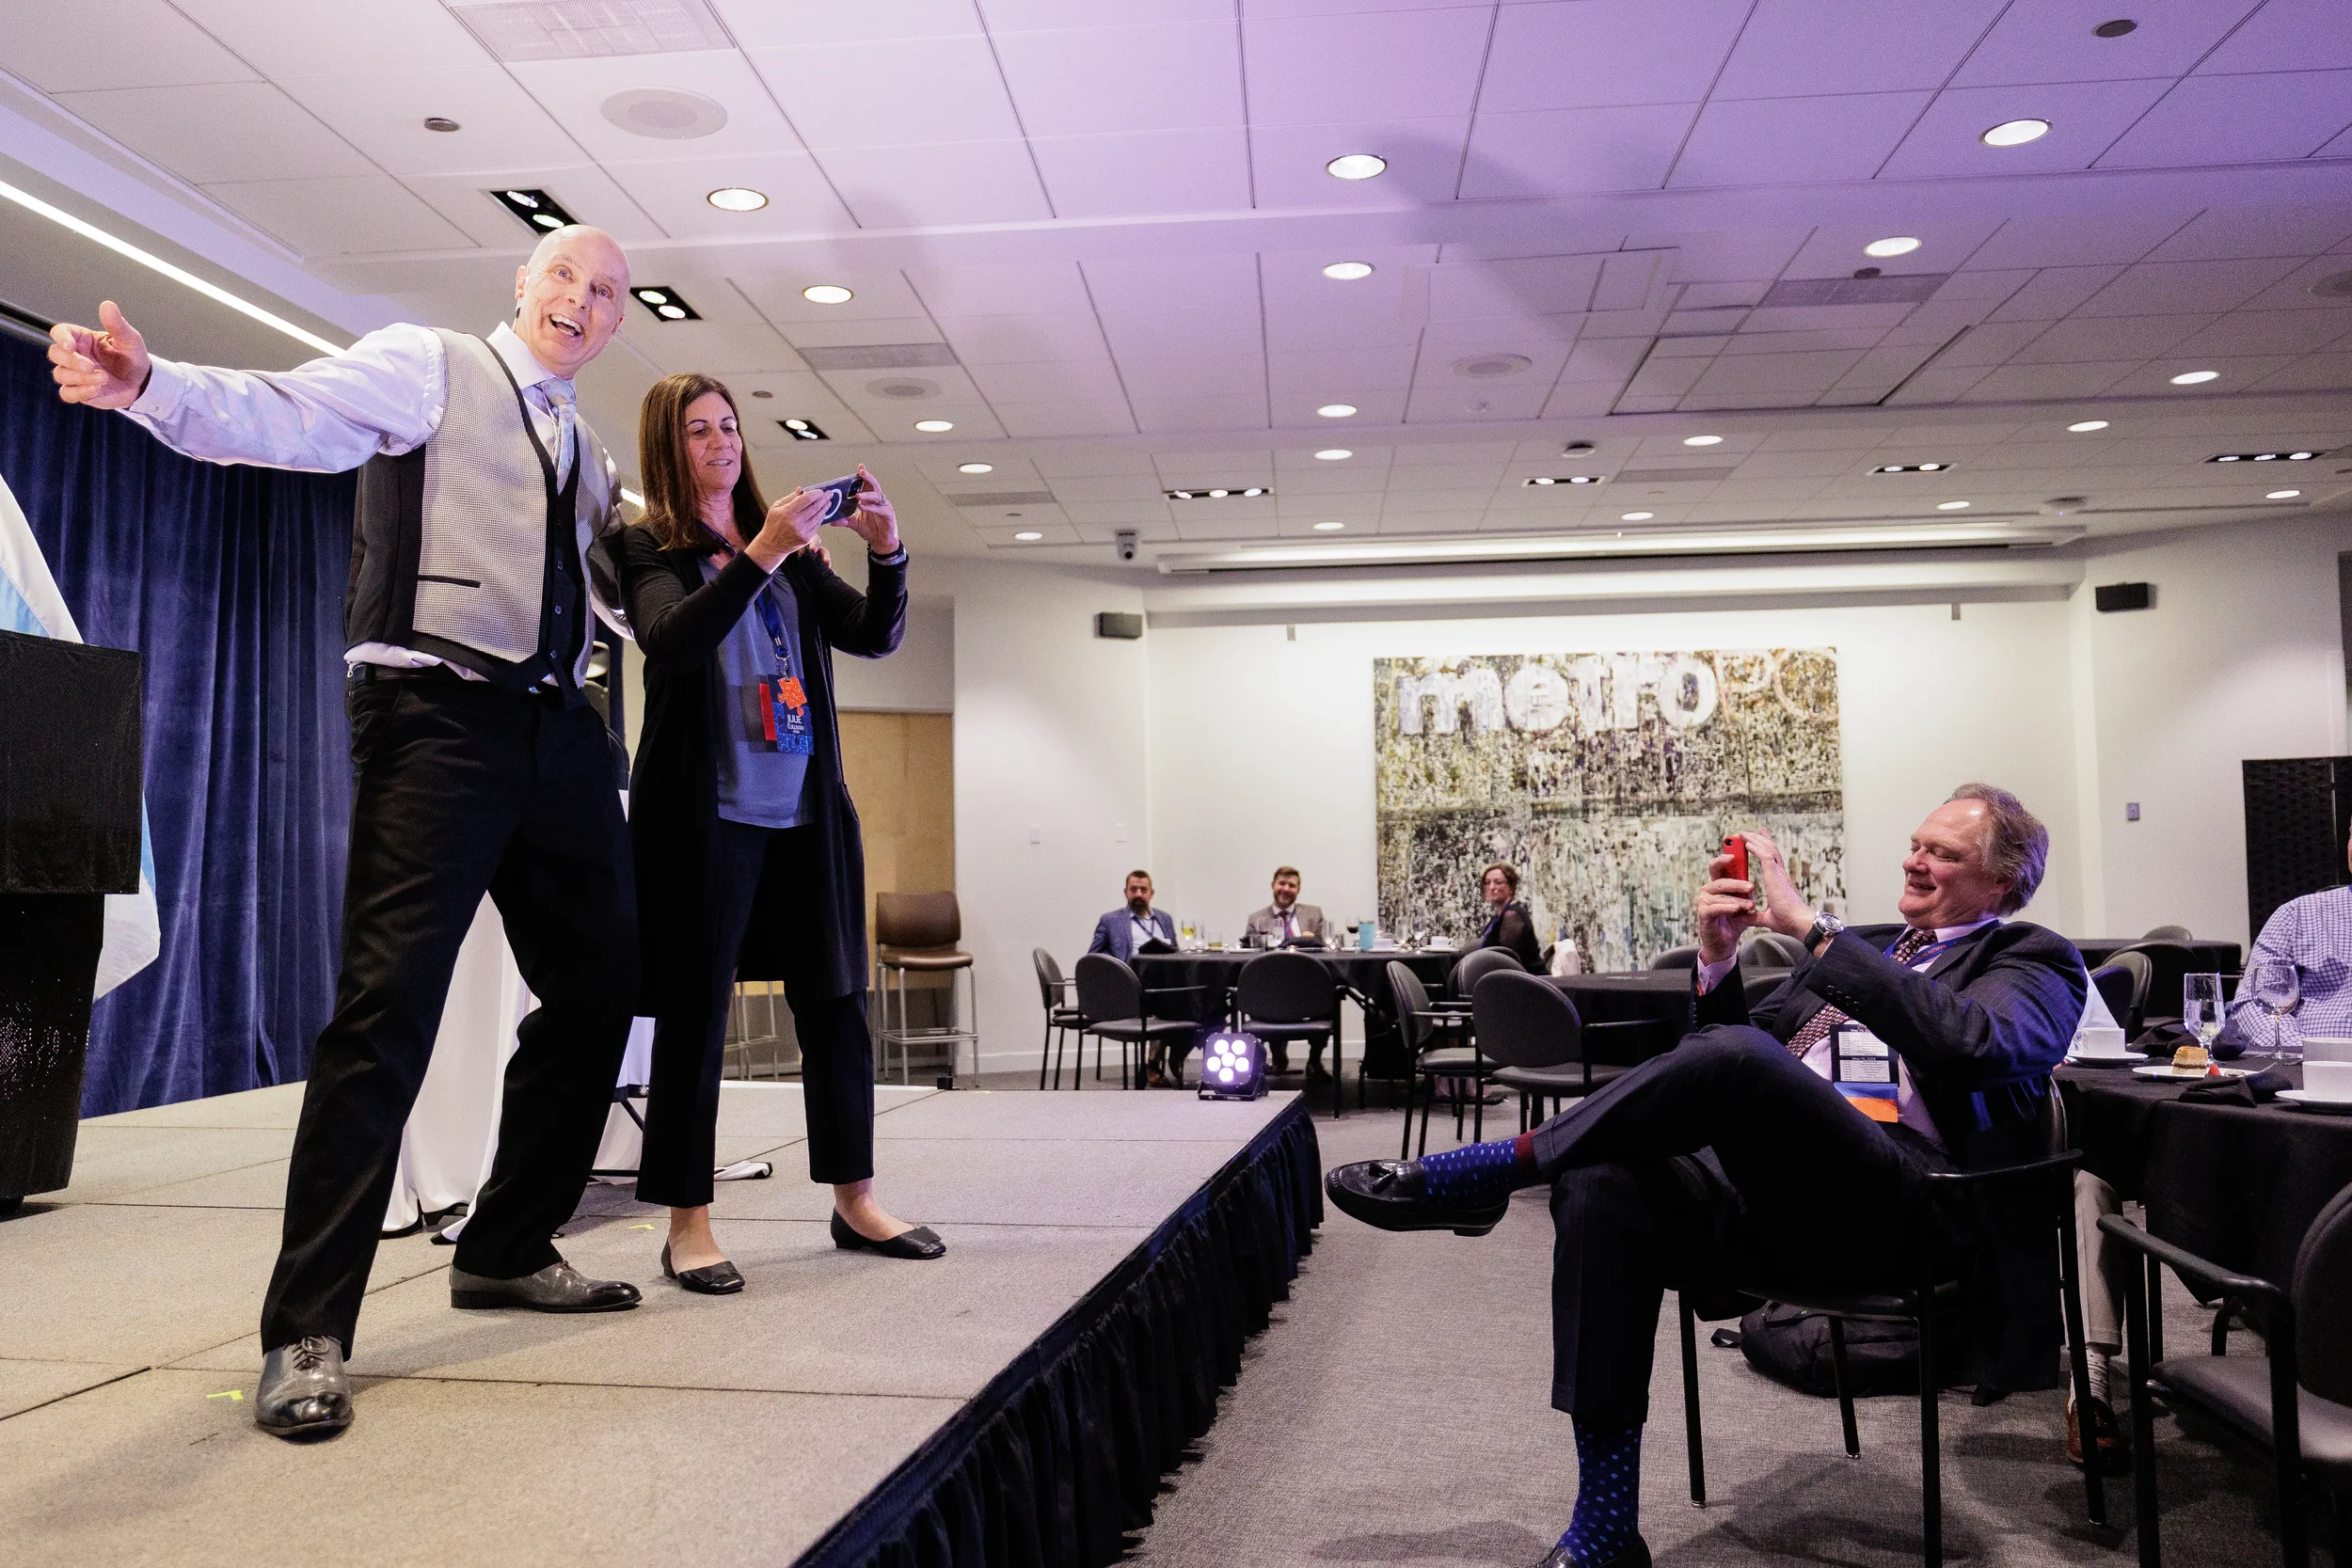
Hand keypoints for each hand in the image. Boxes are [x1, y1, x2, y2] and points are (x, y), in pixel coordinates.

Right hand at [49, 301, 149, 408]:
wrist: (142, 381)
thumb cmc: (132, 356)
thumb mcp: (129, 339)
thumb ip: (117, 324)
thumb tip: (107, 305)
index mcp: (82, 338)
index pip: (60, 332)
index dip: (61, 338)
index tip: (71, 345)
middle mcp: (74, 355)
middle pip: (55, 354)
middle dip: (71, 360)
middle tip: (91, 366)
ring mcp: (75, 374)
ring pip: (60, 375)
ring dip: (79, 378)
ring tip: (104, 379)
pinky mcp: (80, 391)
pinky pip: (67, 393)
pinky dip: (78, 392)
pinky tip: (96, 389)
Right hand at [745, 486, 828, 569]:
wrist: (772, 545)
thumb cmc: (773, 524)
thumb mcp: (776, 507)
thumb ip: (790, 498)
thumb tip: (802, 489)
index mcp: (787, 512)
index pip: (806, 499)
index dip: (815, 494)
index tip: (820, 491)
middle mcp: (795, 522)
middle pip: (814, 507)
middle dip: (824, 499)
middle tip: (829, 494)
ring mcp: (802, 531)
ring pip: (818, 516)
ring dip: (824, 508)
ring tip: (828, 502)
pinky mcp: (806, 538)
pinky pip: (817, 525)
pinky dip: (821, 518)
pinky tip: (823, 512)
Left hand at [841, 465, 898, 554]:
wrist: (882, 542)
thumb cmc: (871, 530)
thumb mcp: (855, 524)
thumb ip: (845, 520)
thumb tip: (832, 521)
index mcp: (870, 500)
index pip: (867, 485)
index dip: (864, 476)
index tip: (860, 467)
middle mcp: (878, 501)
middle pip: (874, 486)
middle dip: (868, 478)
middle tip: (861, 473)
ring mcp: (884, 507)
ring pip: (877, 496)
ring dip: (867, 495)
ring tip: (857, 496)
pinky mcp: (888, 516)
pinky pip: (880, 509)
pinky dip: (871, 508)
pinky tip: (863, 507)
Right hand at [1693, 843, 1761, 964]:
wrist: (1725, 943)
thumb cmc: (1733, 921)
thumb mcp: (1743, 902)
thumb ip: (1745, 891)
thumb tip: (1754, 878)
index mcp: (1718, 883)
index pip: (1720, 865)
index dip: (1725, 857)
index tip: (1736, 853)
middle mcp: (1708, 889)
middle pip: (1718, 875)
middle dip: (1736, 880)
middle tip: (1751, 885)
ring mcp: (1703, 900)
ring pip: (1720, 893)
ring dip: (1737, 898)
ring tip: (1750, 905)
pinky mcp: (1703, 913)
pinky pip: (1715, 907)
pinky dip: (1728, 907)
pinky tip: (1737, 909)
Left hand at [1742, 830, 1817, 942]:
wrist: (1798, 924)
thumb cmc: (1788, 922)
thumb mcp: (1766, 918)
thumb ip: (1753, 917)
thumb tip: (1740, 918)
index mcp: (1780, 882)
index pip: (1773, 860)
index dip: (1766, 848)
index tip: (1760, 838)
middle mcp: (1781, 875)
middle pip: (1770, 850)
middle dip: (1759, 839)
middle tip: (1748, 832)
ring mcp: (1779, 874)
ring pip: (1767, 850)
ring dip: (1755, 840)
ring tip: (1743, 834)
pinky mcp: (1776, 876)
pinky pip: (1765, 856)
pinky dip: (1756, 848)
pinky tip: (1747, 844)